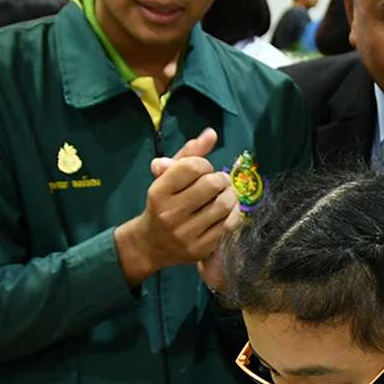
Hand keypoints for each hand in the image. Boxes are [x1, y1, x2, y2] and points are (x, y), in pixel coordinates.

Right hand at [115, 128, 236, 285]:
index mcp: (158, 192)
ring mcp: (185, 234)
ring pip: (224, 204)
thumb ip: (189, 154)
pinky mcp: (199, 249)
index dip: (204, 164)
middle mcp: (170, 213)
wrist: (149, 245)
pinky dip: (233, 214)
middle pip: (212, 184)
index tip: (202, 171)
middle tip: (218, 183)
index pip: (194, 166)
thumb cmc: (161, 204)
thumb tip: (212, 133)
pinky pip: (229, 225)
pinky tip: (227, 212)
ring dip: (230, 195)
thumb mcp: (167, 177)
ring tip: (224, 195)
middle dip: (220, 179)